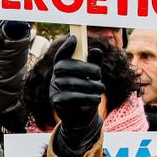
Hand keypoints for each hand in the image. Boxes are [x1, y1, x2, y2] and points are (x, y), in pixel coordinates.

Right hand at [49, 36, 104, 153]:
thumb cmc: (87, 93)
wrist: (81, 118)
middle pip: (64, 67)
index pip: (60, 56)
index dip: (65, 47)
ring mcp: (54, 89)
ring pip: (71, 83)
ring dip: (89, 85)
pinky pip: (71, 97)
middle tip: (98, 72)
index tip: (74, 38)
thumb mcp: (92, 78)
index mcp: (62, 69)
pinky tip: (96, 99)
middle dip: (83, 67)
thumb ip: (93, 64)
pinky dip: (86, 98)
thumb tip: (96, 50)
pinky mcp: (56, 102)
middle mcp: (55, 77)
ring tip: (102, 88)